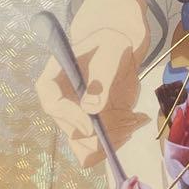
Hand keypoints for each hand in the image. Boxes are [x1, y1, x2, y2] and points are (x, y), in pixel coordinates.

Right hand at [35, 0, 149, 168]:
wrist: (120, 50)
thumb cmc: (110, 43)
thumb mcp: (110, 50)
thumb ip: (102, 75)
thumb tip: (90, 109)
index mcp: (55, 79)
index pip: (52, 103)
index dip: (70, 117)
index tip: (92, 125)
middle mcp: (63, 104)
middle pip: (72, 131)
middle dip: (101, 132)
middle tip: (127, 119)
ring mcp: (78, 118)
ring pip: (87, 145)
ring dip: (113, 138)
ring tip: (135, 118)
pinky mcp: (95, 126)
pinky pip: (101, 145)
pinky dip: (120, 139)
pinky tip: (137, 120)